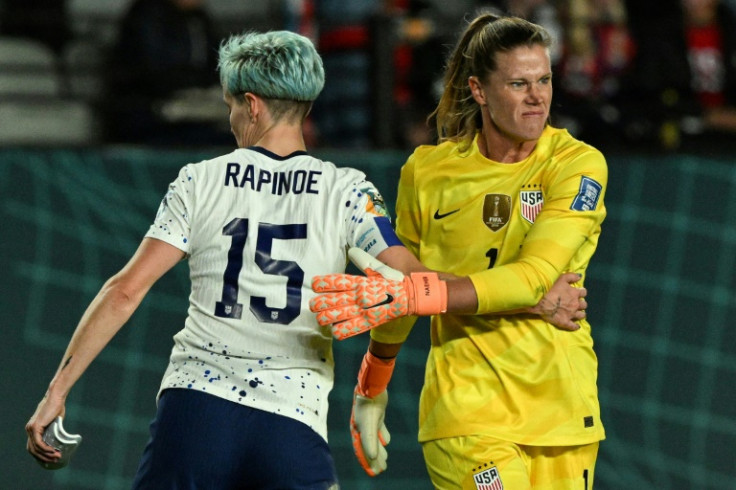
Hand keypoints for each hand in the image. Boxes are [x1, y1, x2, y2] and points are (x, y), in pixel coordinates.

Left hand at [26, 394, 64, 464]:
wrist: (55, 398)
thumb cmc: (57, 407)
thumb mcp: (54, 421)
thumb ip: (53, 429)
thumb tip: (59, 438)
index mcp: (32, 429)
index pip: (32, 447)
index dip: (40, 455)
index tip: (50, 458)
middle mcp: (29, 430)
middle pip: (32, 450)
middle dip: (43, 457)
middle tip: (55, 459)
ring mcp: (30, 429)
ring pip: (35, 448)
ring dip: (46, 454)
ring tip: (57, 456)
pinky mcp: (35, 427)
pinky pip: (38, 443)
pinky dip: (45, 449)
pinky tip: (52, 451)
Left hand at [310, 248, 446, 338]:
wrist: (415, 295)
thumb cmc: (396, 280)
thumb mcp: (379, 268)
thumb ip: (364, 260)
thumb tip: (352, 250)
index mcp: (362, 281)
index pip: (339, 281)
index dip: (325, 283)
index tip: (314, 283)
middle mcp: (361, 295)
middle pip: (334, 300)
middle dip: (320, 303)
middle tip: (313, 304)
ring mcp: (366, 309)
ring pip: (340, 315)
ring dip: (327, 317)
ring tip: (320, 318)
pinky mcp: (372, 321)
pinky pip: (353, 328)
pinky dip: (342, 330)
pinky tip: (335, 331)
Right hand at [351, 389, 389, 475]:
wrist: (372, 388)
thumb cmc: (368, 408)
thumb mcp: (369, 426)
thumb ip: (370, 441)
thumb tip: (373, 457)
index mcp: (357, 432)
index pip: (362, 451)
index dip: (367, 463)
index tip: (374, 473)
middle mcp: (361, 428)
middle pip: (368, 447)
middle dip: (374, 460)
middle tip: (382, 470)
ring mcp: (369, 421)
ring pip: (374, 439)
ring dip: (379, 450)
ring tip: (385, 459)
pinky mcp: (376, 414)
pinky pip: (379, 429)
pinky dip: (383, 436)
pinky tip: (387, 441)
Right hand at [528, 272, 586, 330]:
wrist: (541, 301)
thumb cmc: (550, 288)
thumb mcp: (561, 278)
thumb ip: (572, 276)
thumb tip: (580, 276)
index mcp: (575, 293)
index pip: (583, 292)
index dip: (581, 292)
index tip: (578, 292)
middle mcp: (575, 304)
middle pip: (584, 304)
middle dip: (581, 303)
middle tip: (576, 303)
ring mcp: (571, 314)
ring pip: (582, 315)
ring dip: (581, 314)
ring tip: (578, 313)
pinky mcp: (565, 322)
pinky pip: (573, 326)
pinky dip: (575, 326)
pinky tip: (576, 326)